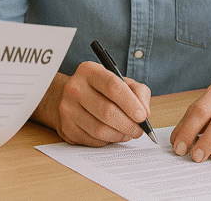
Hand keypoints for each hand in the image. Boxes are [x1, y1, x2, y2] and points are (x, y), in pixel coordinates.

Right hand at [34, 62, 151, 146]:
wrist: (70, 97)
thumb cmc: (101, 90)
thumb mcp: (121, 82)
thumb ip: (138, 92)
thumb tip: (145, 114)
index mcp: (89, 71)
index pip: (113, 86)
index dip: (131, 104)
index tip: (142, 116)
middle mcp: (75, 87)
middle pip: (107, 111)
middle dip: (128, 124)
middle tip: (138, 130)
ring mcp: (67, 108)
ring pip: (100, 129)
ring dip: (119, 135)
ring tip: (127, 133)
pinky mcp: (66, 127)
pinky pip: (92, 140)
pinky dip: (107, 140)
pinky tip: (111, 134)